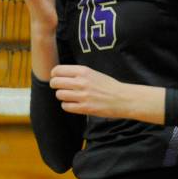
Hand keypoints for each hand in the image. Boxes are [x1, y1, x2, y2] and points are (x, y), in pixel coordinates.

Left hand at [49, 64, 164, 121]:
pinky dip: (67, 105)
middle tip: (59, 87)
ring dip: (62, 96)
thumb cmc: (108, 85)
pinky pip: (66, 106)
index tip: (56, 77)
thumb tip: (60, 75)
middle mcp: (81, 82)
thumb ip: (78, 73)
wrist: (122, 98)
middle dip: (55, 85)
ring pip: (59, 95)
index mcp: (83, 71)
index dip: (54, 75)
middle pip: (55, 82)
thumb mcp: (93, 73)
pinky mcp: (85, 108)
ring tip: (69, 96)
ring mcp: (83, 96)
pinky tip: (73, 104)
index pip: (58, 70)